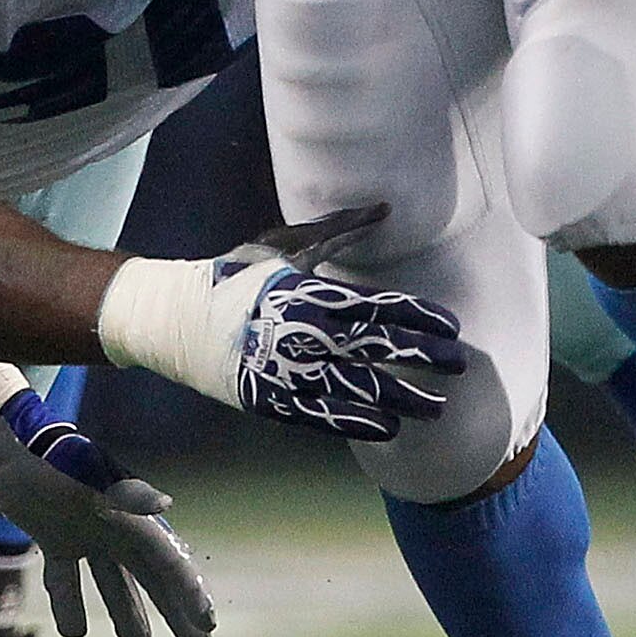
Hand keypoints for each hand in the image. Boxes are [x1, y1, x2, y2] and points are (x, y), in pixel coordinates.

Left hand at [0, 390, 214, 636]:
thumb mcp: (93, 474)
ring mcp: (85, 535)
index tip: (207, 622)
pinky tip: (74, 631)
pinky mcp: (56, 539)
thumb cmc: (57, 459)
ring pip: (112, 582)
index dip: (189, 591)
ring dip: (126, 611)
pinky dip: (69, 603)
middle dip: (176, 608)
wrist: (13, 449)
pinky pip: (66, 579)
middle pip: (151, 576)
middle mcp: (114, 528)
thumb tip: (165, 506)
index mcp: (130, 516)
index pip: (168, 560)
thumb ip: (128, 492)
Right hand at [220, 207, 463, 442]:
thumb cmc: (237, 274)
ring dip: (402, 399)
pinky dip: (359, 423)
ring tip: (436, 408)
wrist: (176, 318)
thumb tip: (384, 208)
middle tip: (459, 367)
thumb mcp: (285, 244)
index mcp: (311, 291)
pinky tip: (389, 428)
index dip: (420, 318)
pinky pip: (324, 416)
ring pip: (358, 388)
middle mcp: (305, 332)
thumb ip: (338, 230)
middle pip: (377, 348)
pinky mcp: (273, 399)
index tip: (452, 328)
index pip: (379, 306)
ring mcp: (289, 370)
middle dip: (423, 358)